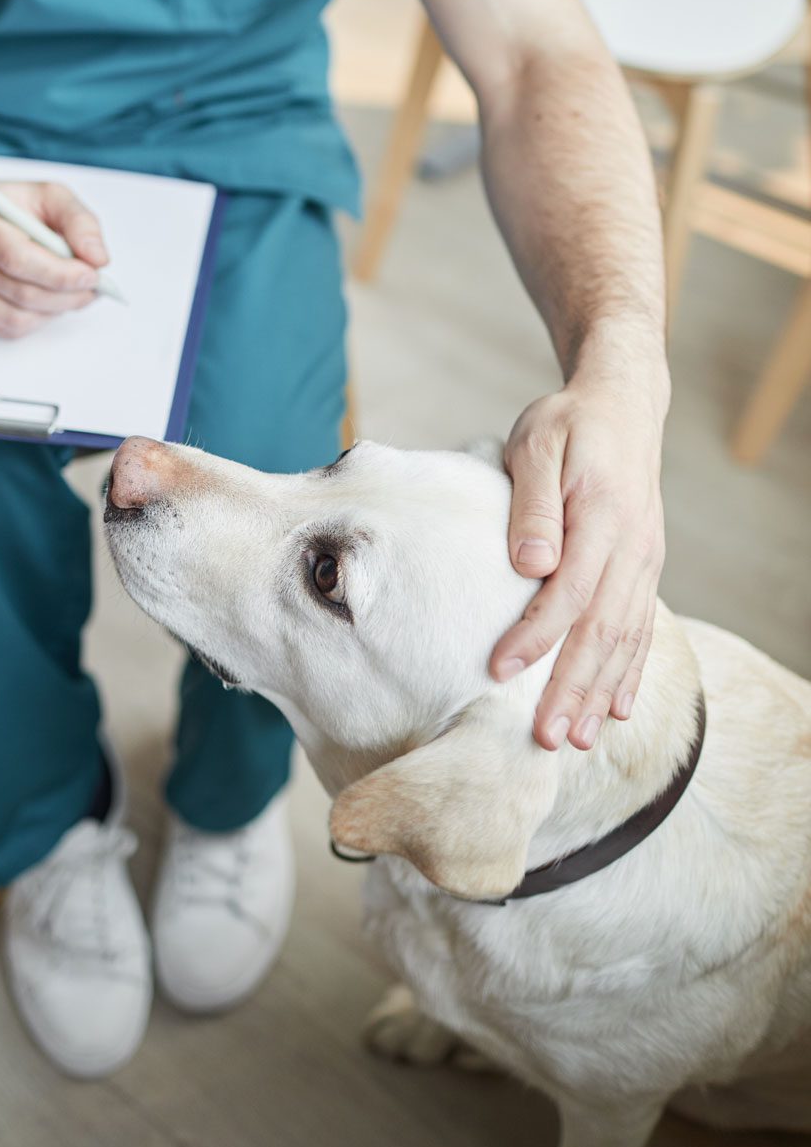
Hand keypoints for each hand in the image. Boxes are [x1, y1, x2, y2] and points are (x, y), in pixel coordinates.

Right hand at [0, 182, 108, 336]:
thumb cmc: (9, 207)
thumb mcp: (48, 195)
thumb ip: (78, 221)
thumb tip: (98, 259)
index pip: (18, 259)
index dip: (61, 274)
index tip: (92, 275)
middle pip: (21, 293)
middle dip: (67, 296)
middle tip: (93, 288)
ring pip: (16, 318)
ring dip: (55, 311)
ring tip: (73, 294)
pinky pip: (7, 329)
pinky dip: (38, 319)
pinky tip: (47, 301)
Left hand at [489, 369, 667, 749]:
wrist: (623, 406)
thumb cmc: (568, 425)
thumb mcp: (538, 445)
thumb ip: (534, 505)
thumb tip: (530, 564)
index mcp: (604, 516)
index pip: (569, 591)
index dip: (536, 636)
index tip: (500, 671)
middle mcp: (633, 547)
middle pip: (602, 630)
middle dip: (572, 687)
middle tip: (545, 738)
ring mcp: (645, 561)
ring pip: (624, 638)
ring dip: (599, 692)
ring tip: (574, 739)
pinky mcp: (645, 568)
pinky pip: (640, 628)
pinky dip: (628, 672)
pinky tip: (613, 708)